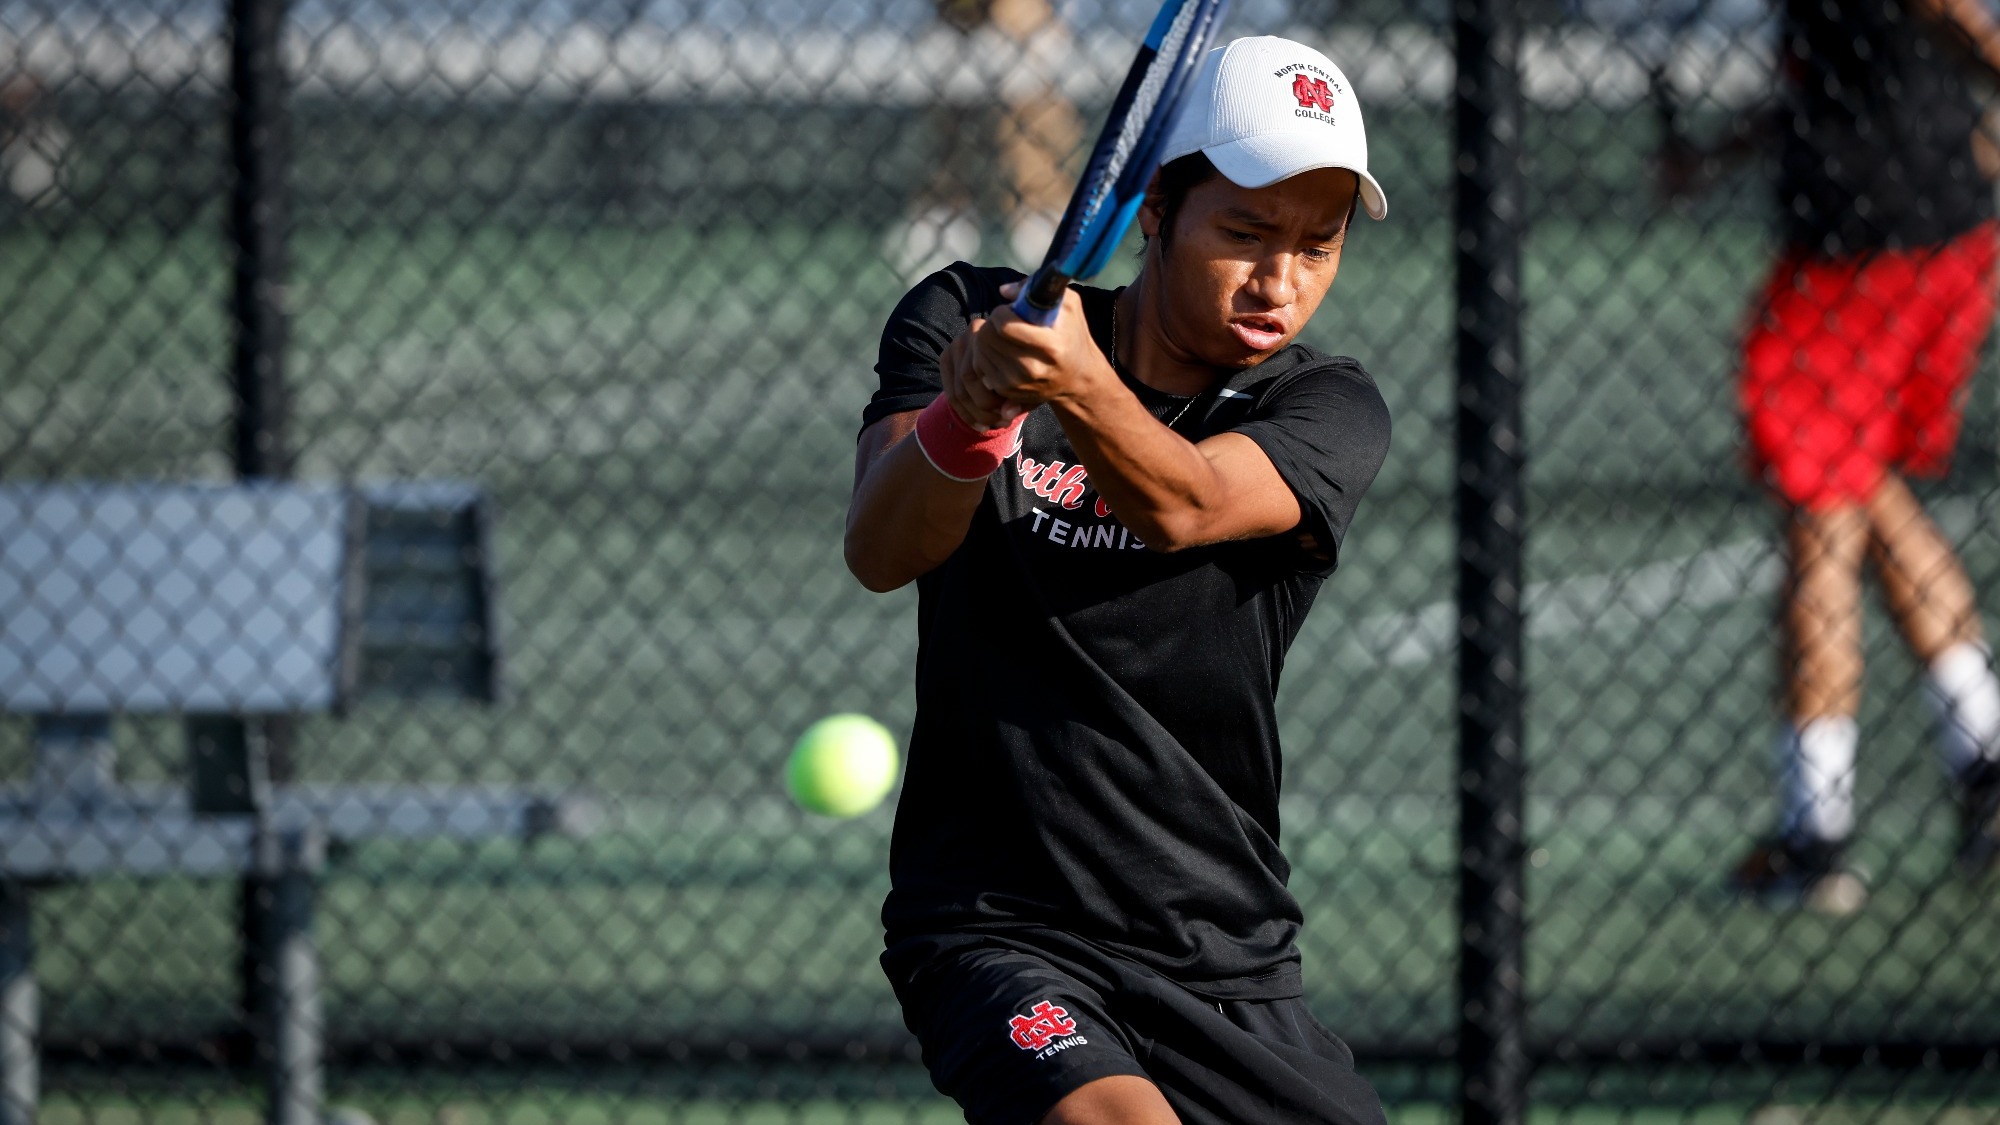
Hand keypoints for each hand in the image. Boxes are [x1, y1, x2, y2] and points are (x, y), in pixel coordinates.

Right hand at [939, 316, 1023, 430]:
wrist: (1013, 358)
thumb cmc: (1026, 374)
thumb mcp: (1029, 386)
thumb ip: (1020, 399)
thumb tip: (1006, 415)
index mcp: (999, 332)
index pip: (987, 369)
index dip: (997, 399)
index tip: (1010, 417)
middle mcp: (974, 330)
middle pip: (968, 377)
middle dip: (984, 408)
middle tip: (1001, 422)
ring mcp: (957, 343)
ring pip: (958, 390)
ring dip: (975, 414)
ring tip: (993, 425)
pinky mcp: (946, 356)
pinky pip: (950, 393)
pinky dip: (965, 414)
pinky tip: (979, 426)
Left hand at [970, 282, 1117, 410]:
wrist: (1077, 377)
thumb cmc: (1072, 335)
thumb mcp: (1067, 306)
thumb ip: (1037, 290)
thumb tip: (1003, 291)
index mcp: (1050, 346)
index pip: (1005, 326)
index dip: (1001, 312)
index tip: (1007, 310)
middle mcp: (1032, 368)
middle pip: (988, 337)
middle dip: (991, 324)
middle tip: (1003, 322)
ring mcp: (1018, 382)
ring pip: (980, 350)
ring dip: (986, 338)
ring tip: (1003, 336)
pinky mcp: (1007, 391)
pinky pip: (980, 365)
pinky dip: (985, 354)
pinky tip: (1001, 351)